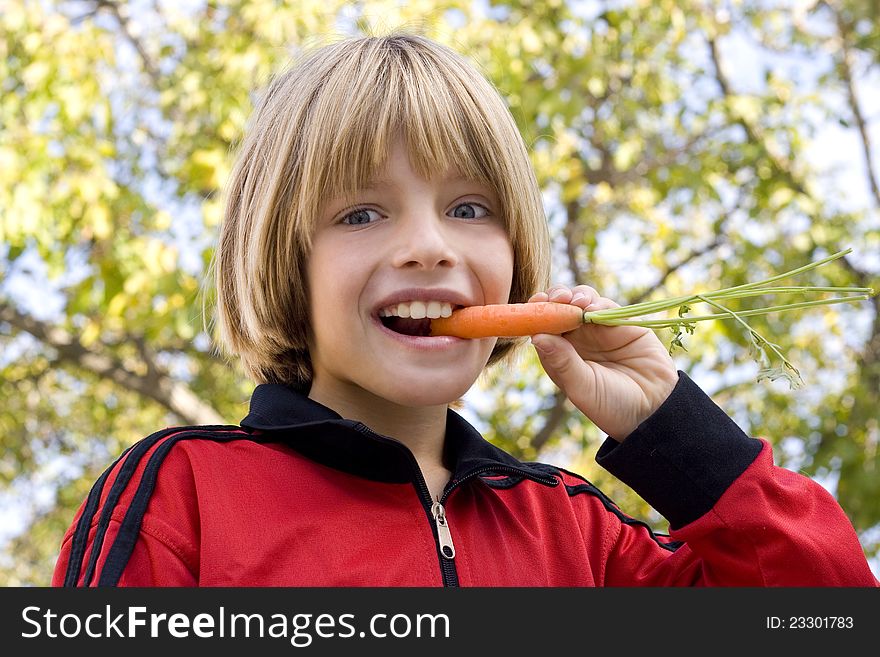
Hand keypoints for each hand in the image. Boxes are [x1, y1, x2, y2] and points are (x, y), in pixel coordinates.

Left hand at [528, 284, 678, 440]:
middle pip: (558, 309)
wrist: (654, 408)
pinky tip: (591, 307)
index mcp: (561, 355)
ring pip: (580, 301)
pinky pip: (604, 305)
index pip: (542, 328)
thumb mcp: (582, 387)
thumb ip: (562, 362)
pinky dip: (596, 301)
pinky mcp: (620, 322)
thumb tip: (536, 336)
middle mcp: (576, 340)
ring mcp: (598, 329)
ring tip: (574, 301)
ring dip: (574, 296)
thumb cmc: (612, 405)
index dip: (536, 314)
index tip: (532, 305)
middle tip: (553, 299)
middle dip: (553, 299)